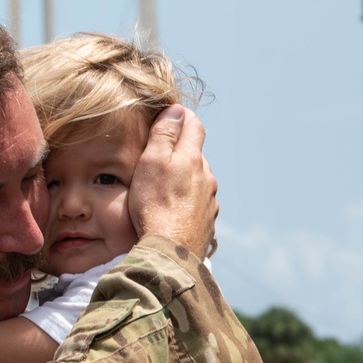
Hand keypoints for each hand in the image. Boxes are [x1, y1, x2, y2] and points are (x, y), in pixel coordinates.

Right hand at [128, 105, 217, 258]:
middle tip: (158, 157)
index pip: (194, 125)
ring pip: (198, 181)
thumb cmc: (155, 205)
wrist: (170, 252)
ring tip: (164, 189)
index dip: (181, 117)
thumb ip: (165, 134)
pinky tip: (173, 212)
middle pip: (196, 154)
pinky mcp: (207, 222)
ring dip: (184, 179)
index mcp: (193, 158)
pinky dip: (187, 202)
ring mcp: (210, 201)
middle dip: (180, 151)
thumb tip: (176, 110)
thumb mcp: (152, 162)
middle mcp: (207, 177)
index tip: (168, 117)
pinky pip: (198, 204)